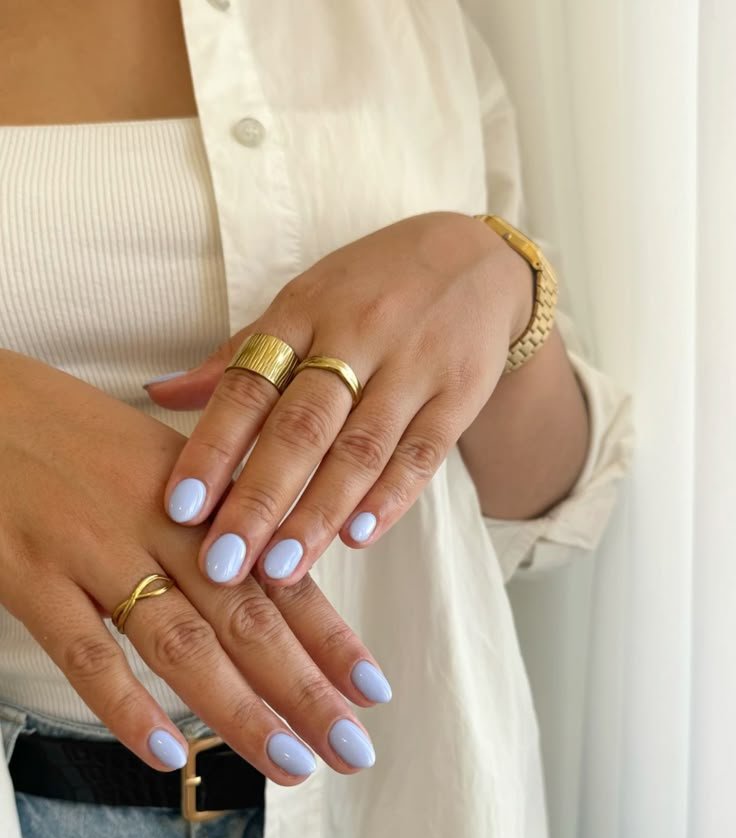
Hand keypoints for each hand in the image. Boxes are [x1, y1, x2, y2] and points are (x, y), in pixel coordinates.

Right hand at [0, 350, 388, 782]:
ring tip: (288, 763)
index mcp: (200, 497)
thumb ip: (212, 518)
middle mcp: (159, 524)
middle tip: (352, 750)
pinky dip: (125, 706)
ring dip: (239, 709)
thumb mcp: (156, 460)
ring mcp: (95, 551)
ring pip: (180, 642)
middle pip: (246, 619)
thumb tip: (270, 573)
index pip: (278, 577)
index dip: (329, 637)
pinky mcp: (31, 576)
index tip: (373, 689)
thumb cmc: (70, 433)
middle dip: (305, 690)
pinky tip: (167, 753)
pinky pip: (85, 651)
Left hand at [148, 211, 532, 584]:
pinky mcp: (460, 393)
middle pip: (301, 426)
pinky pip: (423, 452)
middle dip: (259, 499)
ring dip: (317, 513)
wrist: (477, 259)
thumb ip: (239, 354)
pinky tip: (357, 537)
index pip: (249, 386)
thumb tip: (159, 394)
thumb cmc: (372, 286)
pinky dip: (391, 497)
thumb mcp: (304, 301)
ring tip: (281, 568)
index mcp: (303, 310)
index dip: (213, 448)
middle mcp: (356, 334)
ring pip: (361, 449)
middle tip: (224, 562)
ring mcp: (413, 365)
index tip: (181, 507)